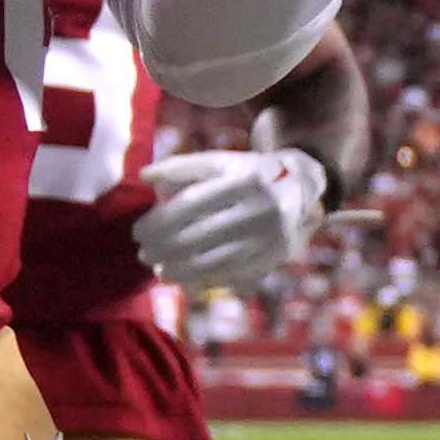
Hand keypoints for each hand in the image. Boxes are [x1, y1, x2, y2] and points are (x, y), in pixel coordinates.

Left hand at [129, 143, 323, 294]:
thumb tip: (144, 177)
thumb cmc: (249, 172)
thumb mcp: (221, 161)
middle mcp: (261, 210)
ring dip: (179, 270)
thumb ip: (182, 166)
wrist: (300, 187)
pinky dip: (201, 278)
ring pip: (214, 262)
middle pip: (200, 236)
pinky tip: (181, 275)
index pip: (191, 204)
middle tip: (144, 252)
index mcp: (245, 180)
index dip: (159, 222)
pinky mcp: (273, 258)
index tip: (138, 232)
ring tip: (158, 269)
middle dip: (164, 249)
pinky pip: (230, 274)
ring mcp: (269, 238)